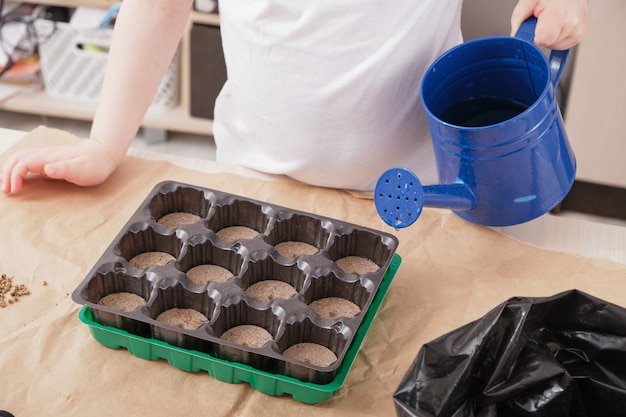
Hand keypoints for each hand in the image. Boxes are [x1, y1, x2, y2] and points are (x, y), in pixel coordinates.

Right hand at [1, 139, 119, 193]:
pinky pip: (27, 162)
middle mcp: (46, 155)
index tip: (14, 190)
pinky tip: (17, 178)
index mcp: (50, 157)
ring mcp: (47, 157)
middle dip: (7, 173)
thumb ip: (65, 169)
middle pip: (17, 158)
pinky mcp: (49, 161)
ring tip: (6, 185)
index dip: (15, 175)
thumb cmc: (95, 164)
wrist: (103, 153)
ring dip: (9, 169)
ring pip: (20, 158)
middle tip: (6, 191)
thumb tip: (47, 169)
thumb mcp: (83, 169)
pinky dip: (17, 169)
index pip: (24, 163)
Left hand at [511, 0, 587, 49]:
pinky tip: (558, 26)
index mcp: (559, 16)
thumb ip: (518, 20)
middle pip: (547, 45)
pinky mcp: (579, 36)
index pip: (543, 40)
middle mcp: (572, 25)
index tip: (535, 28)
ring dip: (549, 37)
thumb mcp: (529, 1)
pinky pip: (562, 45)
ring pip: (554, 46)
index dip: (535, 36)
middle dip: (541, 36)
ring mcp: (577, 31)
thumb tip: (515, 37)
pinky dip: (557, 38)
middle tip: (544, 20)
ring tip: (552, 21)